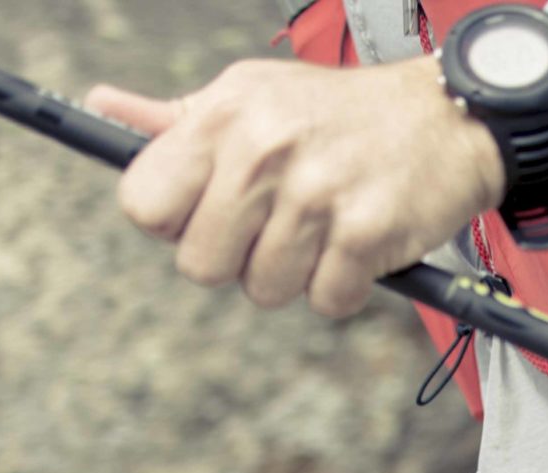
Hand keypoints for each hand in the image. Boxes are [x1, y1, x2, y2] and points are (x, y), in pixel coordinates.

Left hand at [87, 58, 505, 317]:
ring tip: (323, 230)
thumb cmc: (337, 114)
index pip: (144, 204)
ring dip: (296, 275)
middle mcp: (262, 150)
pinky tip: (358, 245)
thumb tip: (101, 105)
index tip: (209, 214)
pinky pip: (326, 301)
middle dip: (237, 261)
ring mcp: (315, 193)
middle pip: (199, 265)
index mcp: (224, 116)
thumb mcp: (253, 95)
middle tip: (277, 228)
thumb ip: (179, 119)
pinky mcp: (364, 232)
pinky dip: (344, 287)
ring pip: (264, 290)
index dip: (174, 224)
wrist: (446, 117)